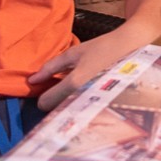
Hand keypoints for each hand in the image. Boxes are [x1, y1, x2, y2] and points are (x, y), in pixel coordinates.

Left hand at [29, 25, 147, 110]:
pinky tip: (83, 93)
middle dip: (55, 102)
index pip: (46, 103)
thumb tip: (32, 80)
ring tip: (74, 91)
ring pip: (69, 112)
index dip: (42, 97)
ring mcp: (93, 102)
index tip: (47, 90)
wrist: (128, 50)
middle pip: (57, 111)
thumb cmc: (99, 49)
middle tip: (61, 90)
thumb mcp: (73, 53)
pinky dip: (77, 104)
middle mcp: (83, 96)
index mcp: (75, 82)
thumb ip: (51, 67)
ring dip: (66, 104)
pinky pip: (81, 109)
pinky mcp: (101, 104)